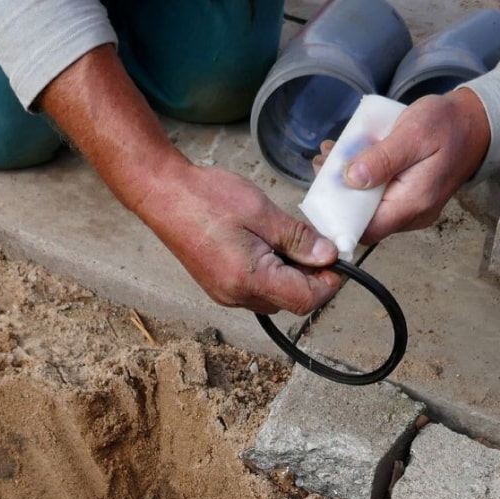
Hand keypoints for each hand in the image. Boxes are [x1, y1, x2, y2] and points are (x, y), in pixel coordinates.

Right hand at [38, 46, 339, 315]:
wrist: (162, 194)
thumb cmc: (207, 198)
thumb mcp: (262, 212)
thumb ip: (298, 239)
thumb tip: (328, 256)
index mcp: (250, 279)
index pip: (306, 300)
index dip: (328, 283)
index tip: (336, 260)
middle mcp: (237, 296)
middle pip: (291, 302)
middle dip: (310, 278)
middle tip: (315, 244)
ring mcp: (226, 295)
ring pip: (274, 297)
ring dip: (289, 276)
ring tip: (287, 241)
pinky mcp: (219, 287)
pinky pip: (256, 290)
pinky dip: (270, 273)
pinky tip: (266, 246)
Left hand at [315, 90, 491, 245]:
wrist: (475, 123)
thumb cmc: (447, 125)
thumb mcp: (413, 133)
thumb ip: (383, 159)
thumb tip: (351, 179)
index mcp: (413, 203)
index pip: (366, 230)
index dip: (339, 217)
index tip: (322, 191)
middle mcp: (412, 214)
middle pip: (364, 220)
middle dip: (338, 195)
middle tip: (324, 163)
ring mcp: (410, 209)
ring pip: (369, 208)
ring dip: (347, 185)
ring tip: (334, 154)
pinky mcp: (408, 198)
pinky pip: (379, 197)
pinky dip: (362, 180)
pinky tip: (352, 157)